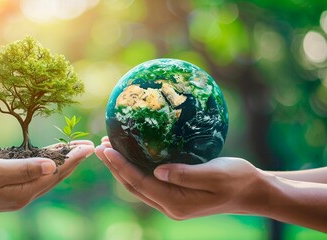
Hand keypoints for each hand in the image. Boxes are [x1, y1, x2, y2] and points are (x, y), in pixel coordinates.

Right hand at [0, 141, 93, 210]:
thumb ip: (24, 169)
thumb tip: (51, 166)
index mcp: (23, 193)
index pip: (55, 174)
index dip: (72, 159)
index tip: (88, 147)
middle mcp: (25, 194)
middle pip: (56, 175)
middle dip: (73, 159)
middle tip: (90, 146)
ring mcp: (19, 190)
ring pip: (47, 173)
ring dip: (64, 160)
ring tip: (79, 147)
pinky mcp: (13, 183)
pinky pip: (36, 171)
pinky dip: (48, 161)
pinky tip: (55, 152)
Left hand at [95, 137, 265, 219]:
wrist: (252, 192)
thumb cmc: (238, 180)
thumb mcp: (216, 175)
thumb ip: (185, 174)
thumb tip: (156, 171)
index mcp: (176, 203)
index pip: (139, 183)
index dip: (120, 166)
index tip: (106, 149)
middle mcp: (170, 205)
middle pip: (133, 186)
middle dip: (115, 167)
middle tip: (100, 146)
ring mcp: (172, 202)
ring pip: (139, 185)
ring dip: (122, 168)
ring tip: (109, 149)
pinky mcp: (176, 195)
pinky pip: (149, 182)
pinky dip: (136, 169)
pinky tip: (132, 156)